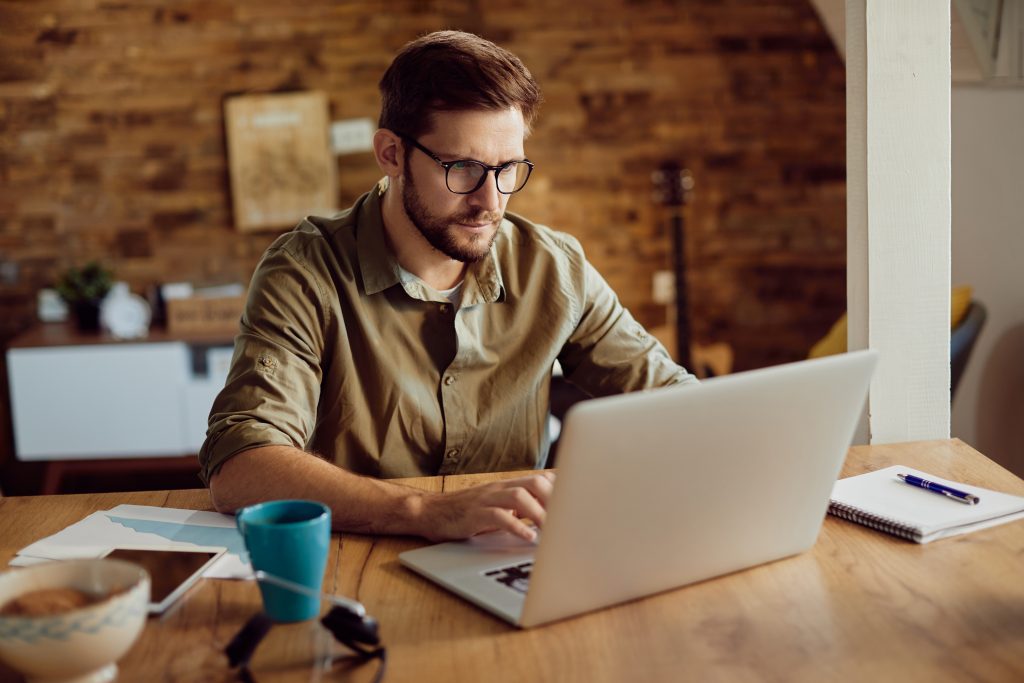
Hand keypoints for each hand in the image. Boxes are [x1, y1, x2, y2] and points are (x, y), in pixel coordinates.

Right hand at [418, 472, 555, 542]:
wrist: (430, 512)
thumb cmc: (466, 513)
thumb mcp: (497, 507)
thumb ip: (520, 507)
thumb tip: (549, 516)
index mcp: (508, 486)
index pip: (542, 479)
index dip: (561, 492)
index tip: (576, 509)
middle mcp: (500, 488)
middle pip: (535, 483)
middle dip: (555, 501)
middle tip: (567, 522)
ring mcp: (487, 499)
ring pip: (519, 496)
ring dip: (539, 513)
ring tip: (551, 531)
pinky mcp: (474, 513)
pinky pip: (498, 516)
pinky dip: (516, 526)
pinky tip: (527, 537)